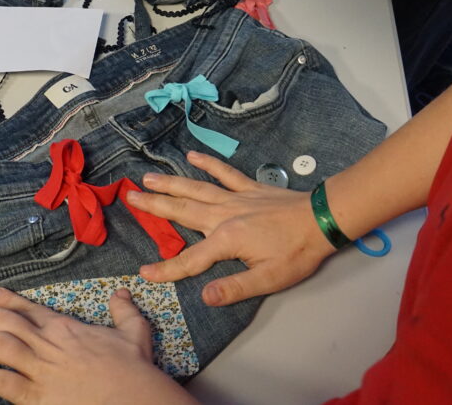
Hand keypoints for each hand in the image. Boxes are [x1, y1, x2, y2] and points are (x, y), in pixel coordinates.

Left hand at [0, 287, 195, 404]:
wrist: (133, 398)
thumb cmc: (132, 369)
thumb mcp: (133, 332)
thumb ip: (124, 310)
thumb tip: (122, 294)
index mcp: (65, 329)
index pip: (30, 308)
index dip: (8, 300)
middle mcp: (48, 345)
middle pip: (5, 322)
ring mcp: (40, 370)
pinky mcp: (36, 396)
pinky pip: (1, 382)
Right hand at [126, 151, 335, 305]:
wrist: (322, 218)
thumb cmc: (297, 252)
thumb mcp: (268, 278)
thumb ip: (234, 287)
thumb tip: (205, 296)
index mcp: (226, 239)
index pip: (190, 259)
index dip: (167, 269)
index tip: (144, 274)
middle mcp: (224, 214)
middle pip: (182, 210)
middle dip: (154, 206)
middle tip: (129, 197)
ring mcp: (235, 198)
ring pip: (195, 189)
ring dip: (170, 183)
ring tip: (147, 178)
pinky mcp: (249, 188)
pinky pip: (224, 173)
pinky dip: (208, 163)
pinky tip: (193, 155)